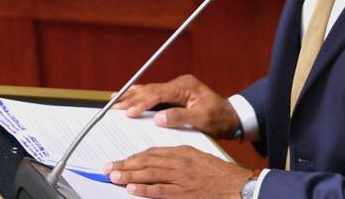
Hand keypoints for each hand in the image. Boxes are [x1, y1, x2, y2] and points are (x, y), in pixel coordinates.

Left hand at [105, 146, 251, 197]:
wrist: (235, 186)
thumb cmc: (218, 173)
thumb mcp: (198, 157)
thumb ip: (179, 157)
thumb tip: (158, 161)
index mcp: (183, 152)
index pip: (153, 152)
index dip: (135, 156)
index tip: (122, 160)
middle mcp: (180, 162)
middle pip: (147, 161)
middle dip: (126, 165)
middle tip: (109, 167)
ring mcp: (180, 178)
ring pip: (149, 174)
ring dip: (129, 175)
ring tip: (114, 176)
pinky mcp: (183, 193)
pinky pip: (159, 190)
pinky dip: (144, 189)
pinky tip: (132, 188)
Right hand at [112, 75, 240, 138]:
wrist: (231, 117)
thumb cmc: (220, 118)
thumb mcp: (202, 119)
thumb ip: (180, 117)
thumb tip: (158, 118)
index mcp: (186, 86)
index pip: (159, 93)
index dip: (143, 103)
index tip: (130, 113)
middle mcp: (180, 84)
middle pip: (151, 89)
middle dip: (131, 98)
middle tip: (114, 106)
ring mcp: (178, 88)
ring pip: (151, 90)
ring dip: (133, 96)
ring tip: (116, 100)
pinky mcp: (176, 95)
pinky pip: (155, 94)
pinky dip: (141, 96)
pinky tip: (131, 95)